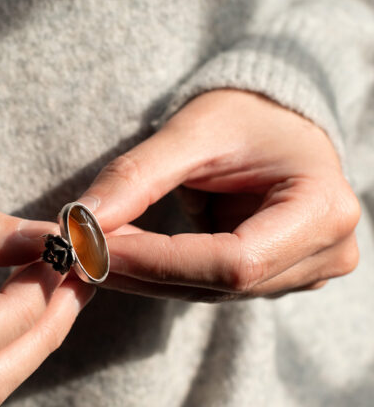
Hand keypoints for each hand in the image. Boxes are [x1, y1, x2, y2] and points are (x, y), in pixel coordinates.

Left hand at [79, 89, 360, 300]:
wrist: (278, 119)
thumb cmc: (247, 113)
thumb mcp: (194, 130)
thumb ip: (138, 177)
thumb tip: (79, 223)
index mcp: (322, 209)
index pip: (233, 262)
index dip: (158, 262)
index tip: (94, 249)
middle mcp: (327, 252)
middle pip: (220, 286)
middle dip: (142, 271)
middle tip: (79, 251)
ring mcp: (307, 272)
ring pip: (210, 294)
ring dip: (146, 275)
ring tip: (95, 246)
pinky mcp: (279, 279)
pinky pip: (210, 287)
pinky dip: (162, 272)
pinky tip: (124, 252)